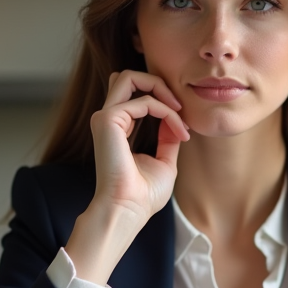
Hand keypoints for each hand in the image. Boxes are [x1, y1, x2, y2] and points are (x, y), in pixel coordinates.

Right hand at [66, 70, 189, 283]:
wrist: (128, 210)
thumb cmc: (143, 195)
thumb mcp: (164, 162)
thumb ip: (167, 139)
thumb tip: (175, 120)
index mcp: (117, 128)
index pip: (133, 92)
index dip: (161, 98)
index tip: (183, 125)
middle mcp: (107, 119)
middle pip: (129, 77)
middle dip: (159, 84)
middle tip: (180, 107)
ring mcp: (104, 118)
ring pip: (130, 77)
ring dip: (162, 91)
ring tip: (180, 113)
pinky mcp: (107, 120)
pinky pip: (144, 101)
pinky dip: (166, 112)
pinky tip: (178, 130)